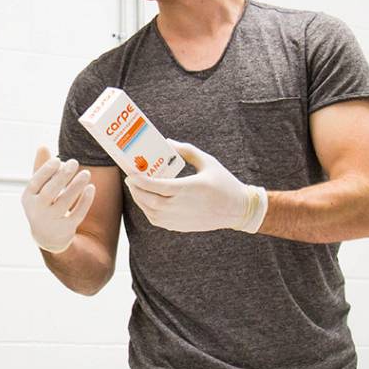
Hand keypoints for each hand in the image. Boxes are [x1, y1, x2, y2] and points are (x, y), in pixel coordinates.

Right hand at [21, 147, 95, 252]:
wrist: (47, 237)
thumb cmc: (44, 204)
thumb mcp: (38, 189)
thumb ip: (40, 168)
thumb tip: (42, 146)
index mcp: (28, 198)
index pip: (35, 182)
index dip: (46, 170)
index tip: (58, 160)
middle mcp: (37, 211)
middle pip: (50, 191)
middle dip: (62, 176)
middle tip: (75, 162)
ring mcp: (51, 222)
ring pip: (65, 202)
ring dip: (76, 186)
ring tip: (86, 173)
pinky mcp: (66, 229)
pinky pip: (77, 213)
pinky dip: (85, 200)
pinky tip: (91, 187)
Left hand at [125, 140, 266, 233]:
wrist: (238, 209)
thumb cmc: (224, 183)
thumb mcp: (208, 161)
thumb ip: (187, 150)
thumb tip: (167, 142)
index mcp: (188, 188)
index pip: (157, 186)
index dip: (140, 180)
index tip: (131, 173)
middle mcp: (182, 205)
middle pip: (150, 200)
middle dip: (136, 190)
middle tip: (130, 179)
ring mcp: (181, 218)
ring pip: (151, 212)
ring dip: (140, 201)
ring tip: (136, 189)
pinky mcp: (181, 226)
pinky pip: (158, 221)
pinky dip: (149, 211)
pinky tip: (147, 201)